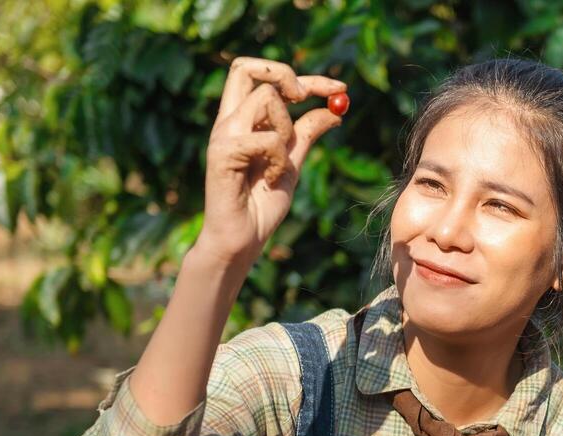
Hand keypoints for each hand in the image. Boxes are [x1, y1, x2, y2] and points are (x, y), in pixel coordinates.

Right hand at [196, 56, 345, 267]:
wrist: (243, 241)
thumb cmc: (262, 206)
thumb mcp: (292, 165)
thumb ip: (307, 136)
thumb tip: (334, 111)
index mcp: (241, 121)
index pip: (265, 78)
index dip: (305, 77)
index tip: (339, 87)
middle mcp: (228, 122)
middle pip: (248, 68)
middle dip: (289, 77)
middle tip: (307, 99)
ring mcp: (223, 135)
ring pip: (266, 100)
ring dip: (287, 130)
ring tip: (281, 166)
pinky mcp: (223, 153)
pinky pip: (267, 138)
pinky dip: (280, 159)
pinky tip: (272, 180)